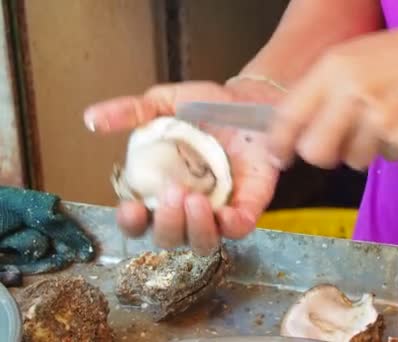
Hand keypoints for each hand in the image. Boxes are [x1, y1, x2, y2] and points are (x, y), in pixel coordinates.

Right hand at [83, 81, 279, 254]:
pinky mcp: (248, 207)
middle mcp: (186, 207)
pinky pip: (239, 229)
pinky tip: (227, 214)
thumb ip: (131, 112)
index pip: (138, 220)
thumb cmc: (205, 107)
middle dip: (166, 223)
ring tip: (195, 200)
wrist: (251, 100)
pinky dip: (232, 227)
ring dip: (195, 229)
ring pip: (202, 243)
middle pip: (168, 238)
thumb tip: (91, 118)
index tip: (131, 207)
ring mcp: (218, 210)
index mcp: (159, 188)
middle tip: (174, 192)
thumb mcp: (165, 103)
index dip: (130, 222)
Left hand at [269, 17, 397, 169]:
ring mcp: (380, 118)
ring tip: (381, 121)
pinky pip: (386, 159)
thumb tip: (294, 128)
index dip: (279, 142)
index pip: (290, 115)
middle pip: (315, 151)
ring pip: (352, 160)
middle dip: (321, 155)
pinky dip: (392, 148)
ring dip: (362, 149)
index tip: (277, 155)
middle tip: (334, 146)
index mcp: (334, 69)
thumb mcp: (352, 58)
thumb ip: (321, 90)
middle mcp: (352, 93)